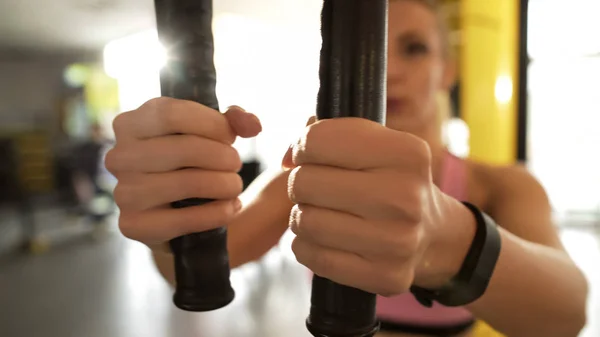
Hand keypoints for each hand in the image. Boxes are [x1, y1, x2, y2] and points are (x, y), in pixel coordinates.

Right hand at [105, 98, 261, 251]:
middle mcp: (119, 156)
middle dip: (223, 156)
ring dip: (223, 184)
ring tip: (235, 186)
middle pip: (183, 148)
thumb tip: (252, 124)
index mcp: (131, 123)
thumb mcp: (209, 133)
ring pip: (186, 183)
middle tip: (236, 164)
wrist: (173, 213)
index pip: (172, 114)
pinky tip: (231, 208)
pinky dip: (217, 213)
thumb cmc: (190, 162)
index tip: (231, 137)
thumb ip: (232, 121)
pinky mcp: (133, 225)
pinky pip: (184, 219)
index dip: (211, 124)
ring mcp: (123, 192)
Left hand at [283, 117, 474, 295]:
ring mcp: (397, 241)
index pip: (317, 141)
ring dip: (303, 216)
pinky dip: (307, 245)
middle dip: (301, 183)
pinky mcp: (385, 276)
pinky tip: (326, 239)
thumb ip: (327, 134)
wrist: (434, 233)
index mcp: (406, 153)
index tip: (310, 157)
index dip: (302, 147)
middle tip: (317, 189)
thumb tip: (286, 158)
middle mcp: (405, 197)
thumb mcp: (376, 143)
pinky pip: (312, 256)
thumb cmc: (390, 180)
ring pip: (304, 222)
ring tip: (323, 213)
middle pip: (304, 183)